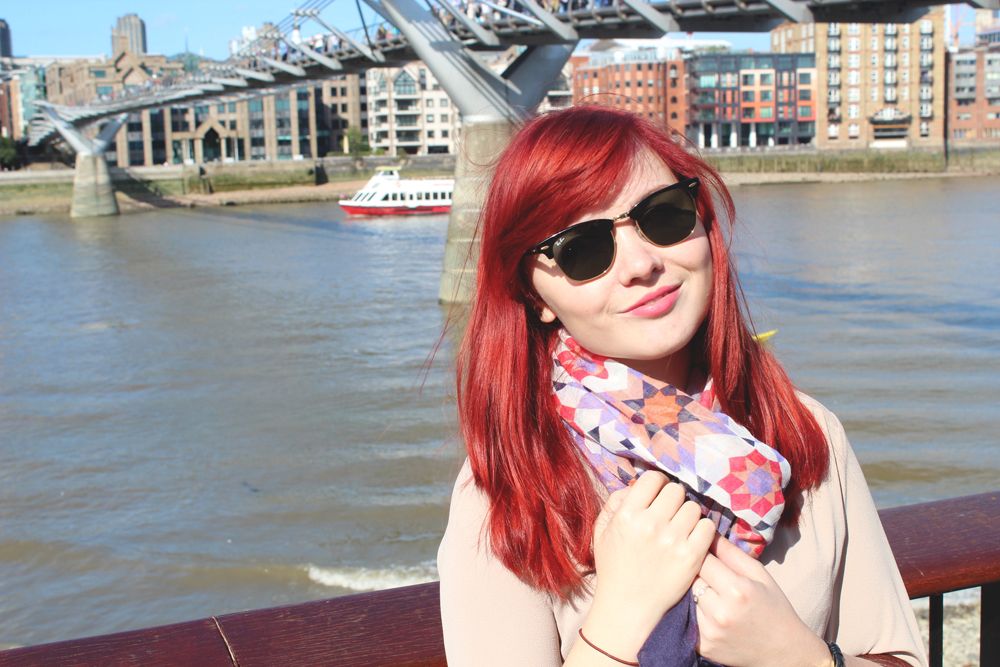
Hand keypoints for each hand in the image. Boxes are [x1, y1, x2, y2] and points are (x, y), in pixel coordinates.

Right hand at [582, 473, 715, 660]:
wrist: (627, 607)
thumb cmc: (613, 567)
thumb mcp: (602, 531)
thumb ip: (615, 501)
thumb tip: (637, 485)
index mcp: (627, 515)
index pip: (653, 479)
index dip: (657, 483)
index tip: (658, 494)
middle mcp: (650, 524)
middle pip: (676, 490)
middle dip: (673, 499)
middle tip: (669, 513)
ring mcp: (673, 541)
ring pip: (693, 507)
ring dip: (687, 515)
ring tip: (680, 528)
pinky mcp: (691, 557)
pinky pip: (708, 527)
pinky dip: (702, 530)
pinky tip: (691, 539)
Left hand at [694, 537, 830, 666]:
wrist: (782, 652)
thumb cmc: (773, 607)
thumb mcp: (759, 575)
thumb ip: (731, 552)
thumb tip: (707, 529)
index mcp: (737, 590)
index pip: (702, 559)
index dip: (700, 552)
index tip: (701, 550)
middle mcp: (721, 612)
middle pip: (690, 579)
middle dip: (694, 572)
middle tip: (702, 571)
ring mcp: (709, 631)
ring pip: (686, 598)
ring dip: (691, 592)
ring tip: (705, 591)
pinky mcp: (703, 646)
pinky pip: (686, 620)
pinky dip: (691, 612)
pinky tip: (704, 610)